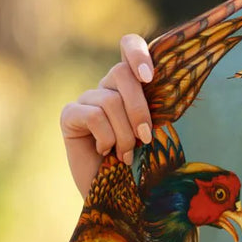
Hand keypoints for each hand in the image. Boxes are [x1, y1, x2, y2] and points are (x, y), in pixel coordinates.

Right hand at [59, 33, 154, 197]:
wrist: (114, 195)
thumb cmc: (138, 163)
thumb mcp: (152, 131)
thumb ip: (156, 108)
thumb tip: (173, 87)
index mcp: (130, 85)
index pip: (129, 47)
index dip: (138, 53)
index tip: (150, 76)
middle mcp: (106, 87)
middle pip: (121, 73)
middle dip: (139, 108)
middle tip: (146, 137)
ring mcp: (86, 100)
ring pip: (110, 99)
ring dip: (124, 132)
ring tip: (126, 154)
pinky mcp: (69, 115)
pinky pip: (93, 115)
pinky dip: (106, 137)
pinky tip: (105, 152)